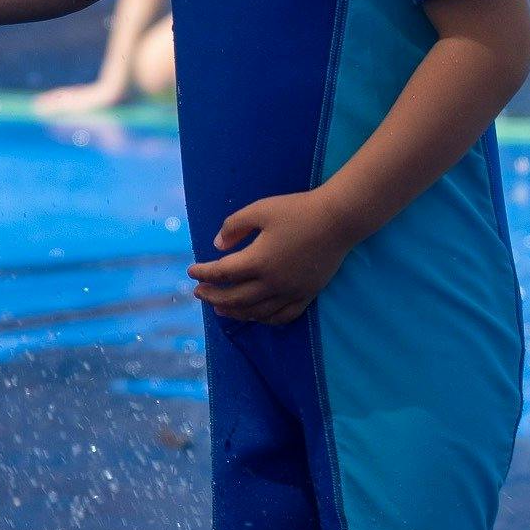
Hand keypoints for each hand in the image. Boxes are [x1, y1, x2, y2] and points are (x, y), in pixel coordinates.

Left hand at [190, 189, 359, 324]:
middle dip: (212, 297)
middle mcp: (273, 282)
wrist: (338, 219)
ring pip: (256, 312)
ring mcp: (291, 291)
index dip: (203, 273)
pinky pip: (283, 316)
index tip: (191, 271)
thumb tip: (217, 246)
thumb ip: (233, 227)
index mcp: (258, 261)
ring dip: (234, 312)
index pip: (221, 273)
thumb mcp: (259, 210)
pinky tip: (256, 315)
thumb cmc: (297, 210)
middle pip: (234, 298)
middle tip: (199, 292)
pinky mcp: (308, 294)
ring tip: (220, 308)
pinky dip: (265, 319)